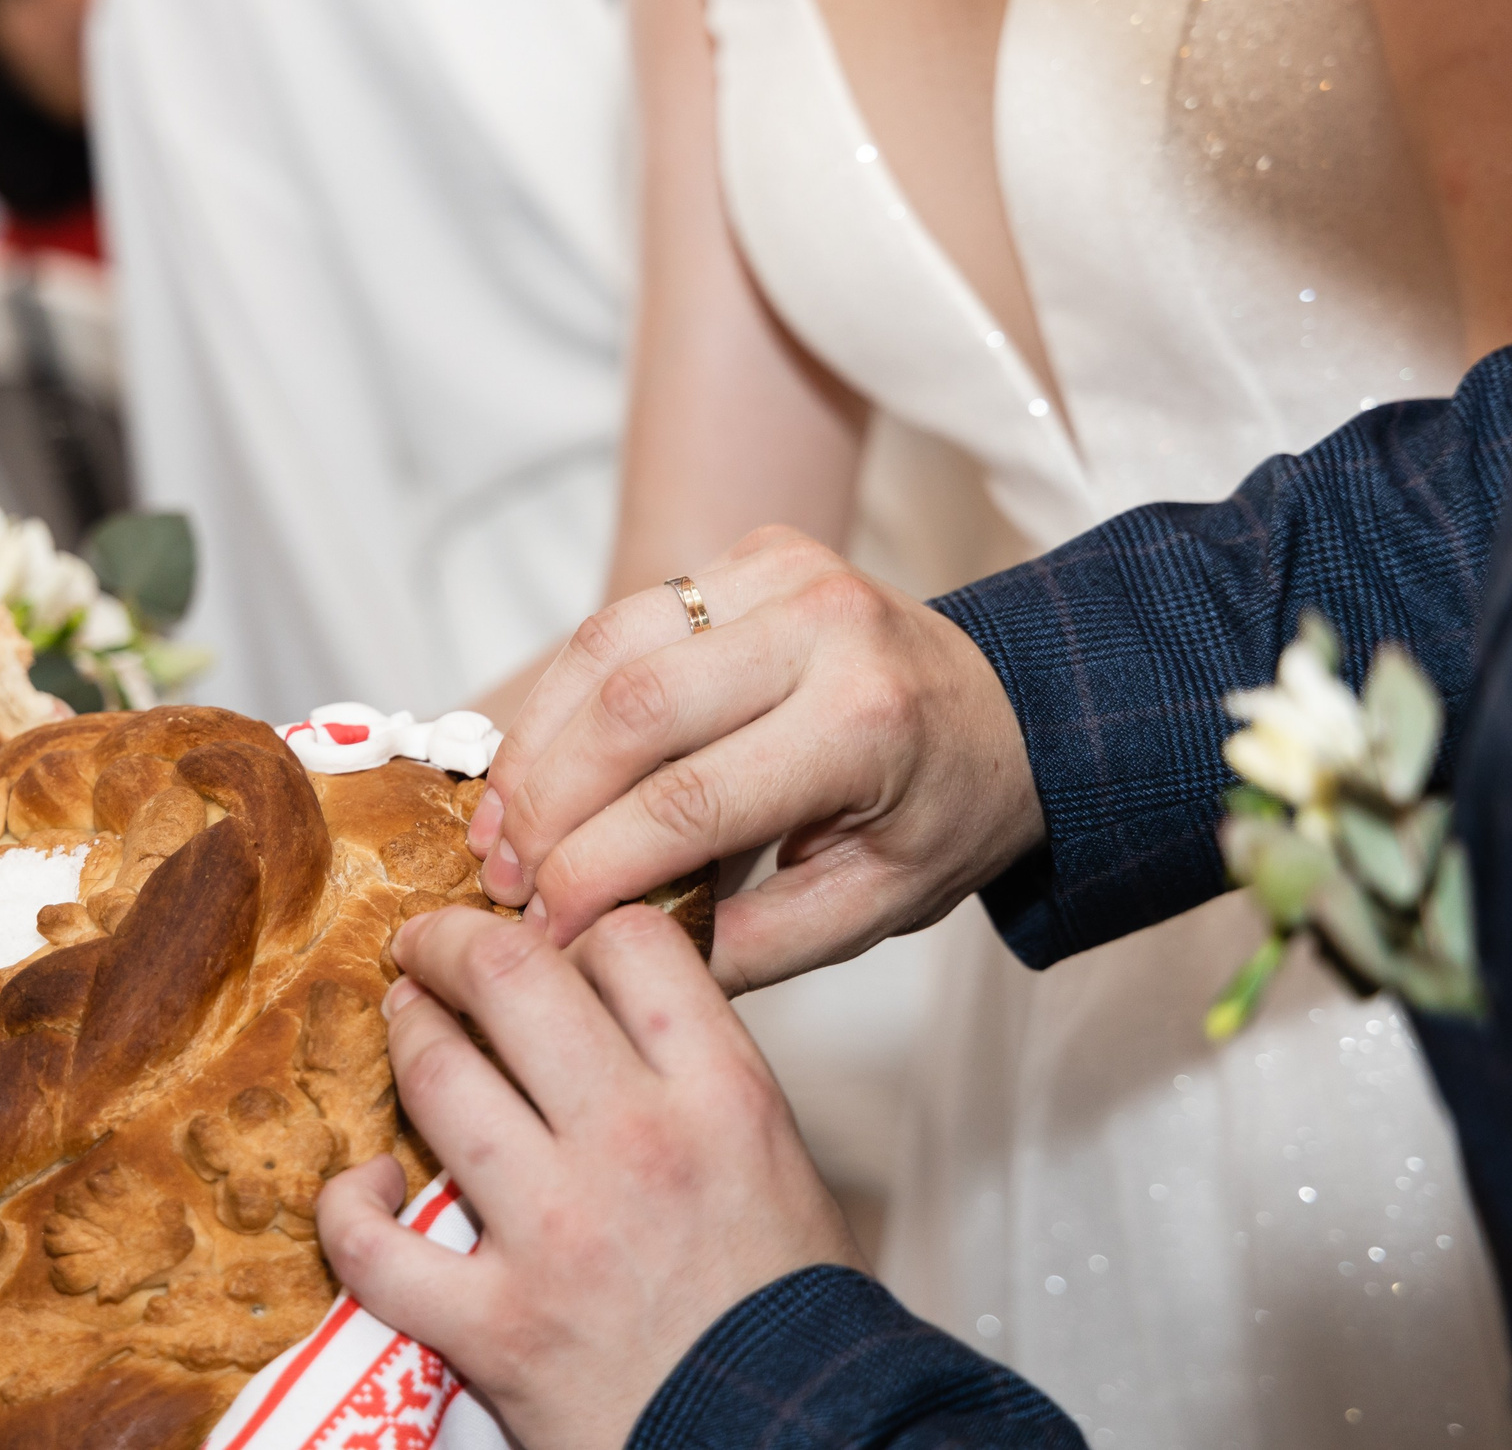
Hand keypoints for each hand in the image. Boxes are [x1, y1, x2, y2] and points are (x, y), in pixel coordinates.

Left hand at [317, 905, 860, 1449]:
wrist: (786, 1443)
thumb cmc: (786, 1316)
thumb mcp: (776, 1158)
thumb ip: (698, 1075)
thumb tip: (619, 1012)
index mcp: (720, 1096)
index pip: (629, 941)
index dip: (580, 927)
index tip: (553, 945)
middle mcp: (634, 1144)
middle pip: (510, 977)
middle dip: (452, 942)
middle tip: (433, 945)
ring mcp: (554, 1231)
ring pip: (435, 1079)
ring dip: (406, 1037)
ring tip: (404, 1023)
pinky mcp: (493, 1325)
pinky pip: (372, 1243)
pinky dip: (347, 1207)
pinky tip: (363, 1188)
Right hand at [471, 526, 1043, 993]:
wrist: (1009, 710)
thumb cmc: (940, 814)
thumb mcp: (873, 908)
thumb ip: (750, 944)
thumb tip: (608, 961)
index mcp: (869, 720)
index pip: (694, 799)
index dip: (597, 869)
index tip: (544, 931)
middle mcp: (826, 623)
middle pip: (634, 708)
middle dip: (548, 805)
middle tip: (509, 884)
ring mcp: (784, 570)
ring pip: (607, 647)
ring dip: (537, 746)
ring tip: (502, 832)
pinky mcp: (750, 550)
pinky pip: (621, 619)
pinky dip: (564, 697)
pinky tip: (538, 767)